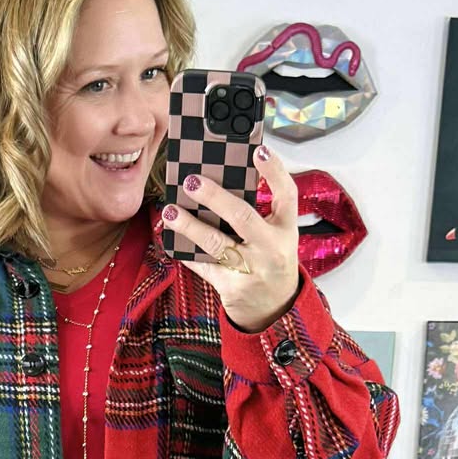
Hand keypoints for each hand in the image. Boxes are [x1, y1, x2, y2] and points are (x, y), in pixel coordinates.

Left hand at [163, 145, 299, 329]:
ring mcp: (252, 270)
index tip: (258, 150)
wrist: (274, 308)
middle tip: (192, 181)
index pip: (286, 194)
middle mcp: (271, 249)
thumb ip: (258, 211)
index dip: (274, 171)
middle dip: (215, 197)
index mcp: (285, 229)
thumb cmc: (271, 261)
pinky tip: (171, 237)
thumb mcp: (276, 235)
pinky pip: (204, 266)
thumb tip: (220, 181)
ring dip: (190, 226)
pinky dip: (185, 252)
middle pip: (243, 217)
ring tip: (170, 211)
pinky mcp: (232, 288)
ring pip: (216, 244)